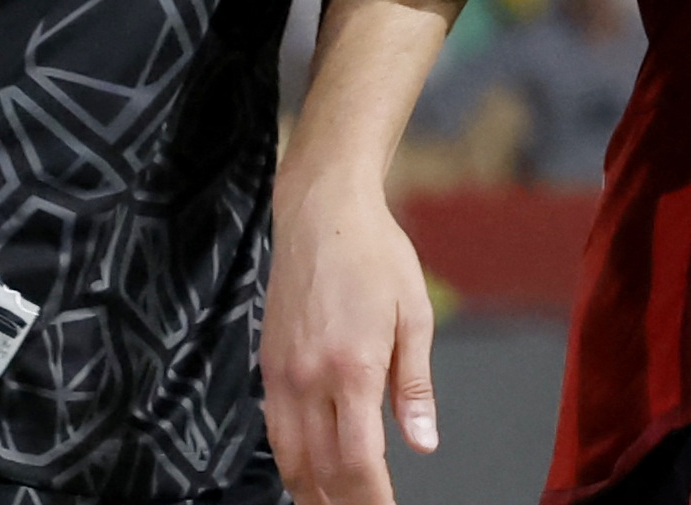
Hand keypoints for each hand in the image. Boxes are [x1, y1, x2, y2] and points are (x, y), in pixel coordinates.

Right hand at [263, 171, 438, 504]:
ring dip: (311, 491)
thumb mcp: (414, 315)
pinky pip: (274, 429)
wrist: (323, 214)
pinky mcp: (267, 365)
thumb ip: (414, 387)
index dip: (372, 500)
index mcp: (353, 369)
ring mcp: (282, 374)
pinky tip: (310, 467)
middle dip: (342, 503)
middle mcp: (310, 378)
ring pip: (289, 458)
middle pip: (319, 470)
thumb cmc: (376, 256)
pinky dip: (291, 459)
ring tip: (336, 504)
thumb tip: (423, 443)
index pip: (358, 462)